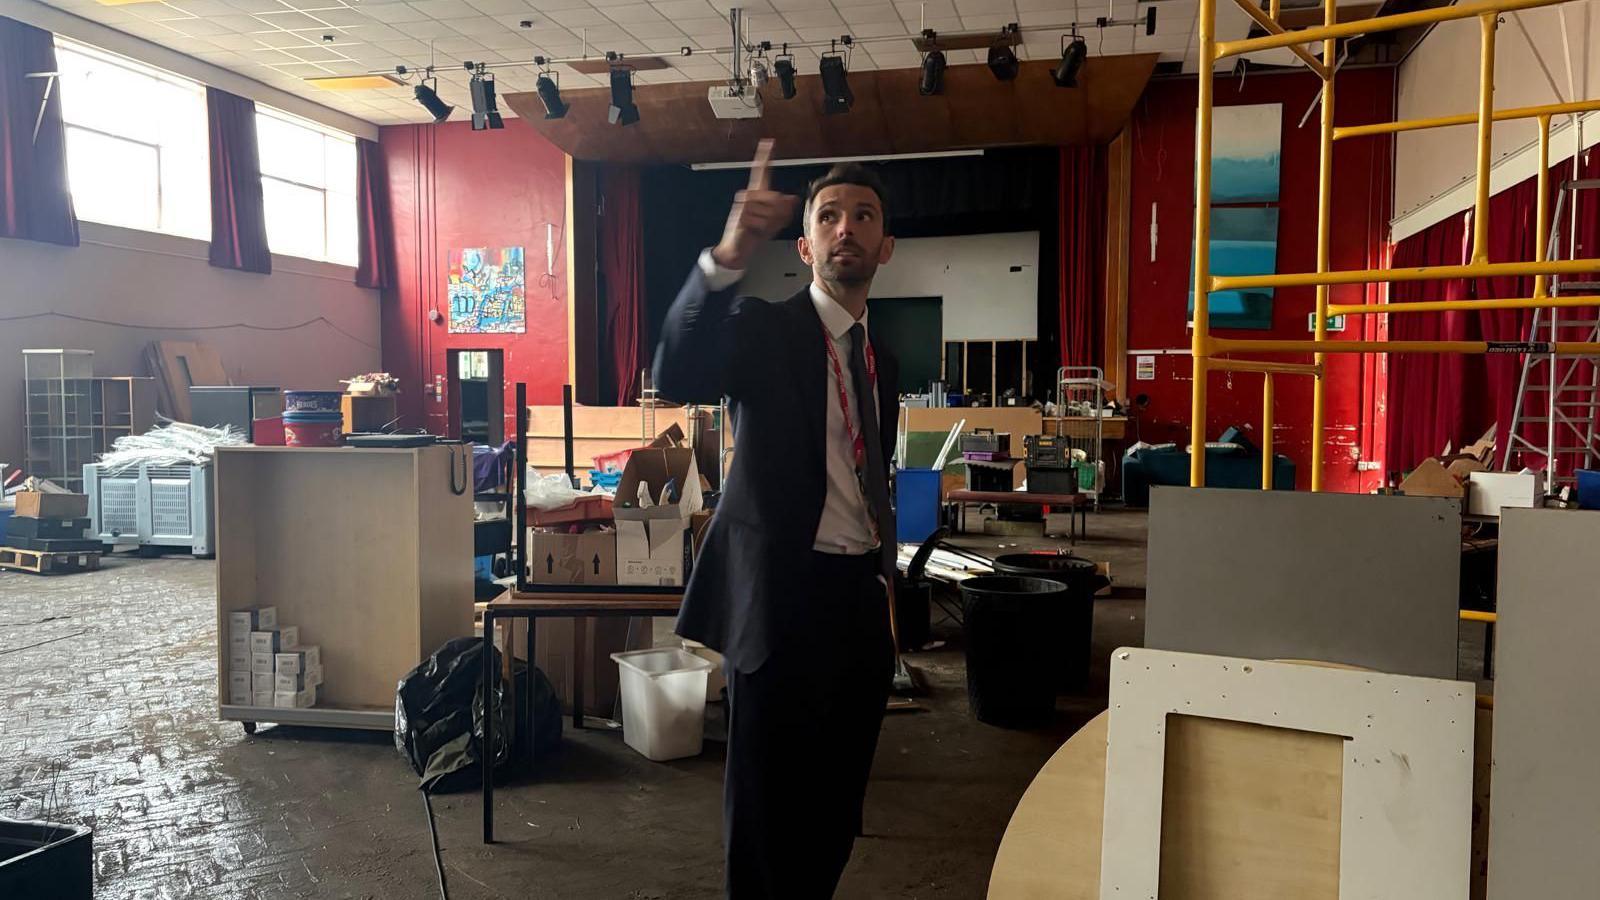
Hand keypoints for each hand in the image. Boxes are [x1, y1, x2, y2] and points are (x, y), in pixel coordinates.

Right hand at [711, 139, 798, 270]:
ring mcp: (743, 204)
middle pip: (777, 198)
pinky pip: (762, 221)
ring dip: (771, 224)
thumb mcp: (774, 222)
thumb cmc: (755, 233)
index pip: (762, 171)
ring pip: (771, 211)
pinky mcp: (740, 215)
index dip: (765, 157)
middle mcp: (748, 195)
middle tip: (773, 225)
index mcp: (757, 193)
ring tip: (760, 229)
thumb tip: (793, 199)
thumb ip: (784, 210)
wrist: (738, 249)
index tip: (769, 142)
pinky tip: (754, 231)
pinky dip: (763, 229)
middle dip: (781, 215)